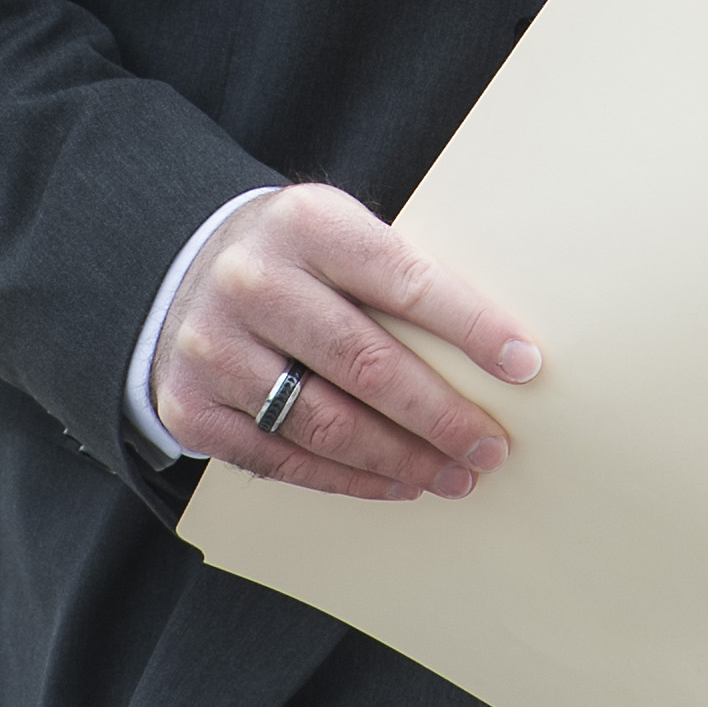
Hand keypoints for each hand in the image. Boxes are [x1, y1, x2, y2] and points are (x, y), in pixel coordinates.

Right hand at [150, 183, 539, 501]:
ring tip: (454, 475)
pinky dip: (349, 480)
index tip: (524, 364)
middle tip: (492, 446)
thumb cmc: (296, 260)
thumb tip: (499, 354)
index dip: (470, 327)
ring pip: (326, 423)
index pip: (404, 280)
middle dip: (442, 414)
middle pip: (367, 363)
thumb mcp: (339, 235)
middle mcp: (251, 281)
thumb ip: (399, 278)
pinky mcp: (190, 408)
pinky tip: (396, 483)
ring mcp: (212, 347)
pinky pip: (284, 459)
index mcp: (304, 223)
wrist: (183, 271)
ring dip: (403, 459)